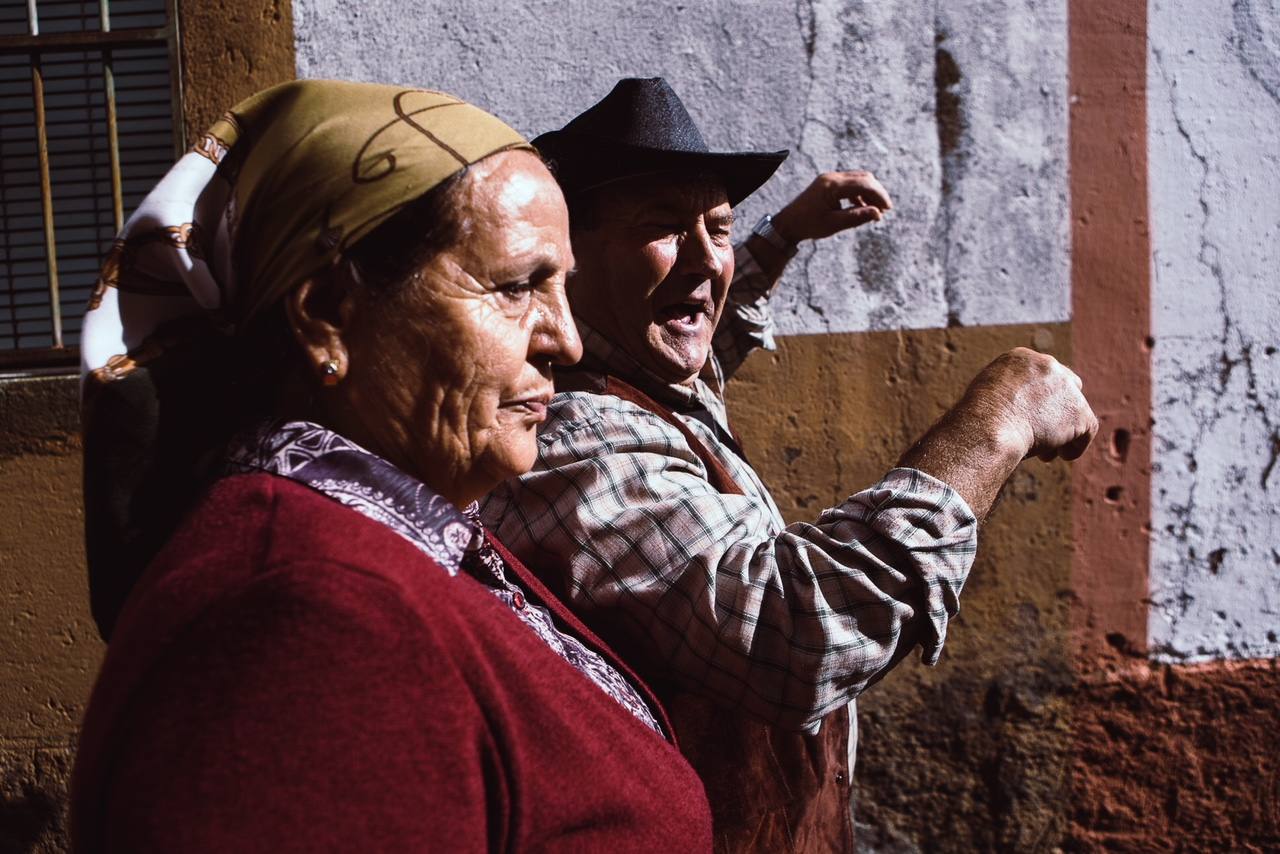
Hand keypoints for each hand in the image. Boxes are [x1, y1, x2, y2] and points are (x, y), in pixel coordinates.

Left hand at [770, 170, 892, 242]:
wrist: (788, 223)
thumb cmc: (809, 225)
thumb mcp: (834, 224)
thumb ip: (856, 217)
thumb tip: (877, 213)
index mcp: (832, 186)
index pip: (864, 184)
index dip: (879, 195)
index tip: (887, 209)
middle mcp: (831, 178)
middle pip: (863, 178)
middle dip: (876, 193)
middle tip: (884, 211)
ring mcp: (829, 179)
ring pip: (858, 180)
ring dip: (869, 193)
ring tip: (875, 211)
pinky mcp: (828, 183)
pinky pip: (850, 184)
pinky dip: (859, 193)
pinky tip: (862, 207)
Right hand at [960, 348, 1098, 462]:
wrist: (988, 426)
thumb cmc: (975, 419)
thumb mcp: (983, 397)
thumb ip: (1002, 396)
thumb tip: (1006, 412)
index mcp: (1020, 358)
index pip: (1040, 374)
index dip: (1038, 399)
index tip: (1029, 417)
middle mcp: (1047, 365)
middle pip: (1066, 385)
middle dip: (1057, 410)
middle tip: (1045, 433)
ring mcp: (1066, 387)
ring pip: (1074, 411)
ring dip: (1062, 431)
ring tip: (1045, 453)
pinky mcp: (1079, 411)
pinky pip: (1086, 429)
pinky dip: (1076, 445)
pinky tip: (1062, 456)